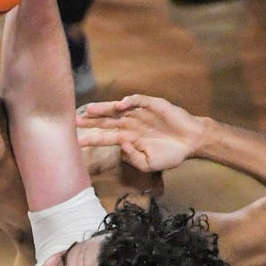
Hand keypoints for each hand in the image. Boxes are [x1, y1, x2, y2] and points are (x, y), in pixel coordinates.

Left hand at [75, 94, 203, 172]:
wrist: (191, 142)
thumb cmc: (170, 154)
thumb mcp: (149, 164)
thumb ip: (134, 158)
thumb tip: (122, 146)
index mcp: (127, 138)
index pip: (104, 138)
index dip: (90, 138)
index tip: (74, 141)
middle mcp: (129, 124)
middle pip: (105, 122)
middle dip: (90, 121)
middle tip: (74, 121)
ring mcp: (139, 114)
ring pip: (117, 109)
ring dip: (104, 109)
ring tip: (90, 110)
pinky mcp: (152, 105)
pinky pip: (138, 101)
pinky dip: (129, 101)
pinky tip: (120, 104)